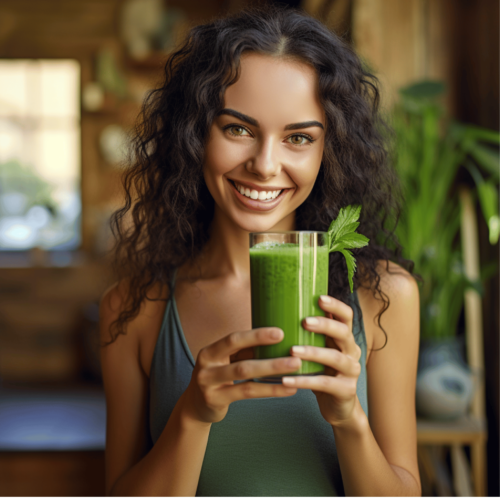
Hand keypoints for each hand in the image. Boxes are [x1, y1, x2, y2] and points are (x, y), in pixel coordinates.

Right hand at [180, 327, 300, 424]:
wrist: (195, 406)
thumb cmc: (218, 377)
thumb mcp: (226, 361)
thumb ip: (245, 351)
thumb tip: (279, 339)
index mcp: (210, 350)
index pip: (234, 339)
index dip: (257, 335)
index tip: (280, 333)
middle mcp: (206, 365)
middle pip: (241, 359)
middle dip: (270, 357)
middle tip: (295, 355)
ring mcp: (208, 384)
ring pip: (246, 377)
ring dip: (273, 372)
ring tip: (295, 370)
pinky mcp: (215, 400)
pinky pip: (247, 393)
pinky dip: (269, 390)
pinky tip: (287, 389)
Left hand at [282, 295, 361, 427]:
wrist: (337, 406)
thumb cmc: (320, 371)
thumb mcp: (317, 348)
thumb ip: (307, 333)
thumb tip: (276, 309)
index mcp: (344, 337)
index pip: (346, 316)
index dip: (336, 306)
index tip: (319, 298)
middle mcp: (352, 351)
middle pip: (343, 333)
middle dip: (325, 325)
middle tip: (304, 321)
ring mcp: (351, 371)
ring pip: (334, 358)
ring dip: (313, 352)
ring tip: (292, 350)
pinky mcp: (346, 390)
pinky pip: (325, 383)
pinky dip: (305, 381)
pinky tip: (287, 380)